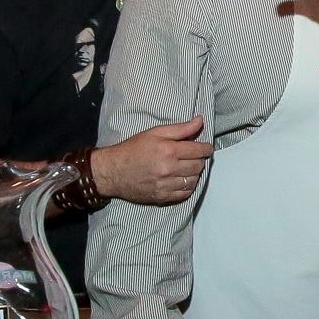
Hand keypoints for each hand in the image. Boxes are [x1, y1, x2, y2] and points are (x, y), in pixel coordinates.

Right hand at [90, 117, 211, 204]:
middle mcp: (169, 169)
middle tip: (193, 157)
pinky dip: (187, 187)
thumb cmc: (132, 149)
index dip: (206, 148)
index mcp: (169, 151)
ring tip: (187, 168)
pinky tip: (181, 180)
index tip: (205, 148)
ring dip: (194, 174)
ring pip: (194, 180)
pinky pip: (185, 194)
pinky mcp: (161, 197)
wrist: (112, 171)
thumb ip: (181, 128)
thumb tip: (200, 121)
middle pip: (199, 166)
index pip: (200, 151)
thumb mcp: (155, 133)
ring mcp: (165, 185)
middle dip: (200, 160)